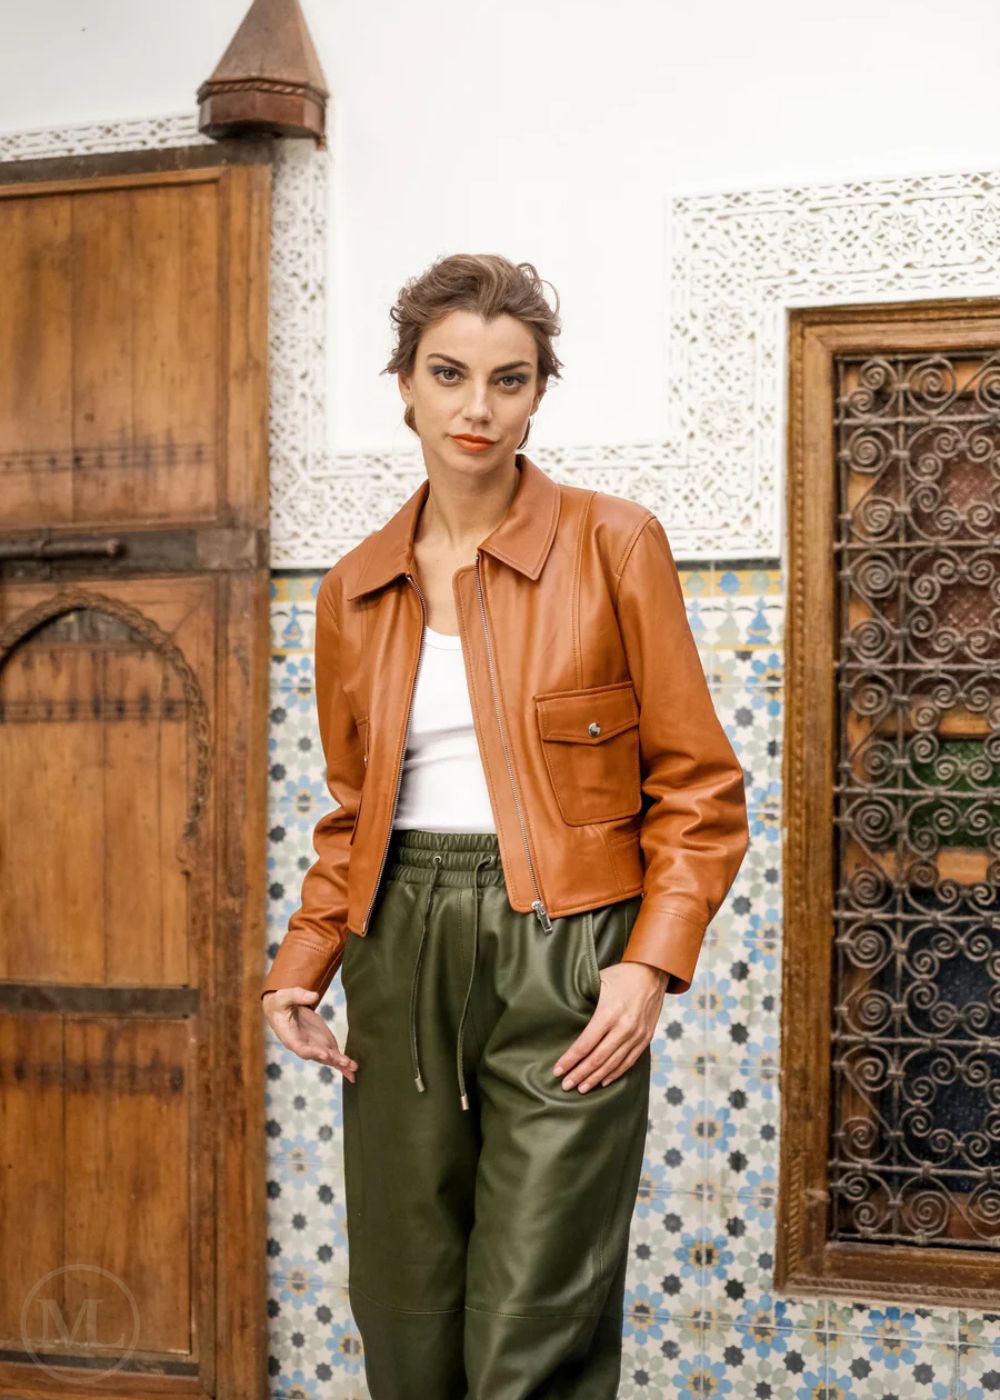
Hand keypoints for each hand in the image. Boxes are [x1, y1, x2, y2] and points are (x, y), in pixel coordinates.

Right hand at [262, 987, 358, 1082]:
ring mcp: (314, 1046)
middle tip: (345, 1062)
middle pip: (318, 1056)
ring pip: (328, 1058)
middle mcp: (303, 1046)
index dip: (313, 1052)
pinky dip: (343, 1063)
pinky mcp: (323, 1043)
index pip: (302, 1048)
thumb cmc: (281, 1003)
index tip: (324, 1055)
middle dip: (331, 1059)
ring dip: (340, 1064)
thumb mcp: (285, 997)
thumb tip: (314, 996)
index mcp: (290, 1037)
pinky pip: (333, 1055)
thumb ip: (298, 996)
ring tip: (353, 1068)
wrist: (283, 1010)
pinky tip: (353, 1069)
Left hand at [552, 961, 666, 1092]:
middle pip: (597, 1058)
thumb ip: (584, 1000)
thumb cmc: (621, 975)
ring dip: (596, 1078)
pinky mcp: (645, 1038)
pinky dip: (615, 1073)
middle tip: (565, 1085)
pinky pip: (629, 1061)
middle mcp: (624, 1027)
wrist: (653, 971)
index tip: (557, 1070)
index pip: (585, 1044)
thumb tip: (563, 1015)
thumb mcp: (599, 982)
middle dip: (579, 1074)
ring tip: (581, 1088)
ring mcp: (637, 1034)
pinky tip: (604, 1081)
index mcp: (608, 1013)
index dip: (570, 1060)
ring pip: (613, 1063)